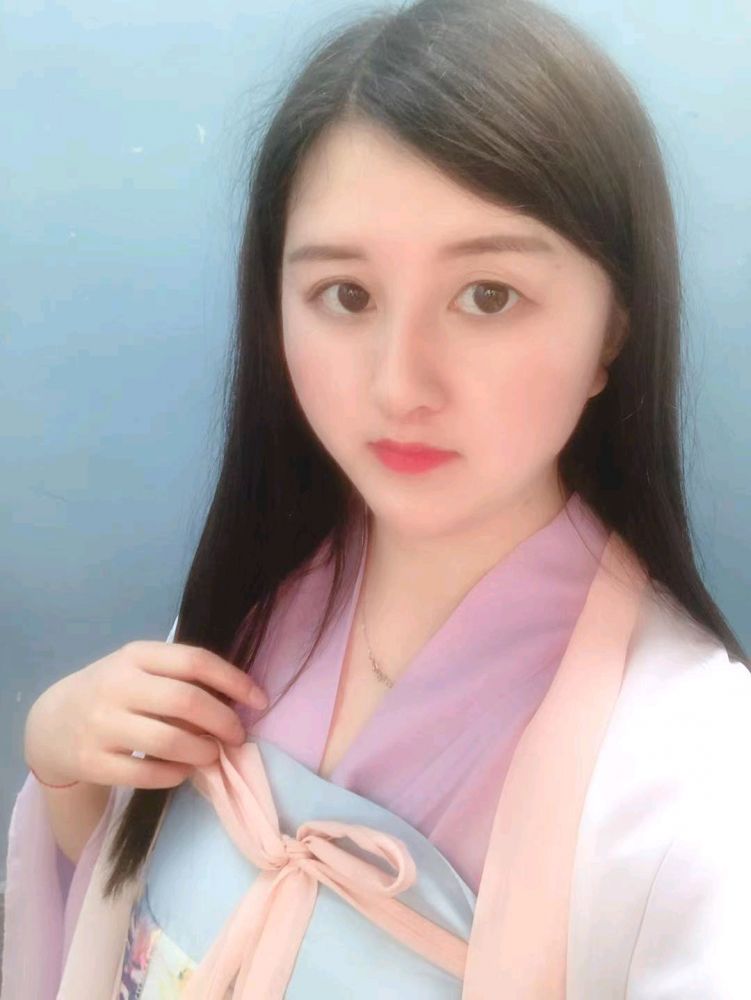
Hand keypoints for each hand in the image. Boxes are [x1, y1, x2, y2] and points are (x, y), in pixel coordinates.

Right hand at [24, 640, 268, 789]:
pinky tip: (182, 770)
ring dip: (202, 751)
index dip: (234, 681)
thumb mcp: (139, 670)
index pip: (195, 661)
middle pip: (186, 701)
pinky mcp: (92, 761)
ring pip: (168, 741)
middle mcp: (117, 685)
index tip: (260, 700)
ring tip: (211, 755)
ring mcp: (101, 724)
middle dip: (223, 721)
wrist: (52, 723)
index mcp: (135, 655)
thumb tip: (236, 704)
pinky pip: (146, 773)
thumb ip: (179, 679)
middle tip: (238, 735)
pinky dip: (174, 774)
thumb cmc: (113, 692)